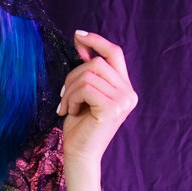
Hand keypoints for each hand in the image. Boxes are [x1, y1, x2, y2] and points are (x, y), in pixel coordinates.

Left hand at [56, 32, 137, 165]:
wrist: (79, 155)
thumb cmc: (80, 127)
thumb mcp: (85, 95)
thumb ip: (89, 74)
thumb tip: (84, 46)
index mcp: (125, 89)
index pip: (115, 53)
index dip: (97, 41)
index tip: (77, 36)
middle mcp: (128, 93)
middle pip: (98, 63)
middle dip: (73, 75)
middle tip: (63, 95)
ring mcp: (123, 101)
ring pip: (89, 75)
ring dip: (70, 89)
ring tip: (66, 106)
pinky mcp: (112, 109)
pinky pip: (85, 88)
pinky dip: (71, 98)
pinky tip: (70, 111)